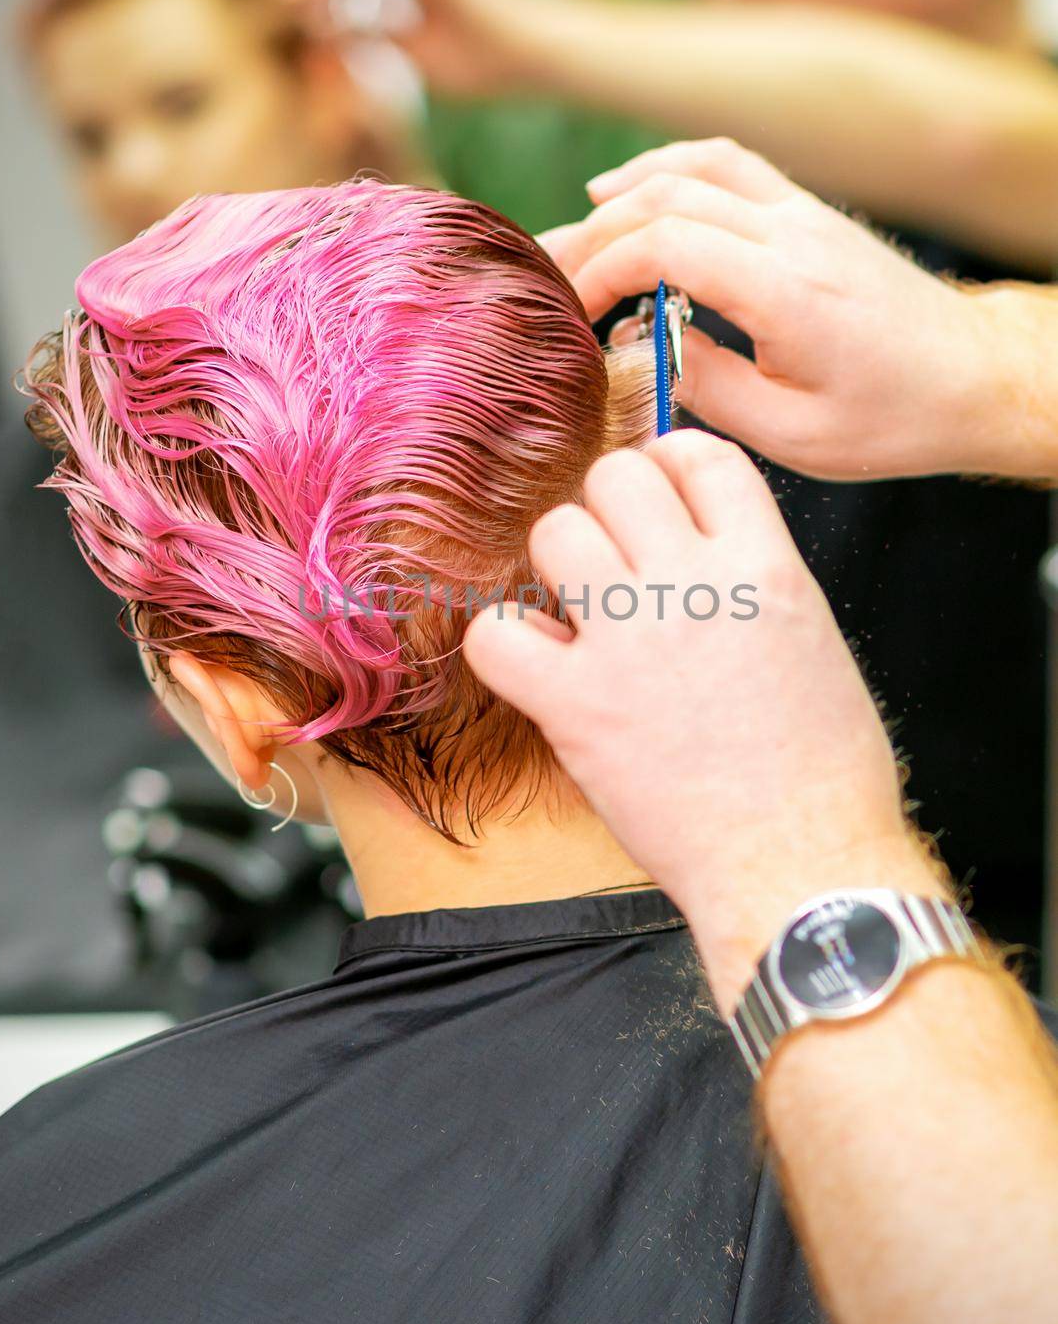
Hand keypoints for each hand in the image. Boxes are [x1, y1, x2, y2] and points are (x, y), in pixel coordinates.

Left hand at [464, 432, 936, 1011]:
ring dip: (560, 567)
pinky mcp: (575, 705)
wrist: (801, 868)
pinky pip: (497, 632)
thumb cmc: (825, 778)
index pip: (701, 455)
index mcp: (767, 567)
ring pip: (554, 532)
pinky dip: (507, 644)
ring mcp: (629, 642)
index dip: (668, 463)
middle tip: (615, 563)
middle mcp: (695, 586)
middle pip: (615, 477)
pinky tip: (539, 669)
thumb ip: (758, 582)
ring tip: (579, 616)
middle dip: (607, 511)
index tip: (657, 493)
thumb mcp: (817, 644)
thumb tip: (707, 557)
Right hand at [541, 139, 1002, 480]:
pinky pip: (727, 165)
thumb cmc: (893, 416)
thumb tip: (639, 349)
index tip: (571, 314)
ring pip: (693, 169)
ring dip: (623, 195)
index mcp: (788, 292)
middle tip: (546, 280)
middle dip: (593, 237)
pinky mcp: (807, 213)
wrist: (973, 376)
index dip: (601, 270)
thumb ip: (709, 390)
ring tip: (571, 233)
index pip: (667, 244)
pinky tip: (627, 187)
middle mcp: (794, 235)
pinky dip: (669, 167)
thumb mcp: (793, 434)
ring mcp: (803, 214)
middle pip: (666, 200)